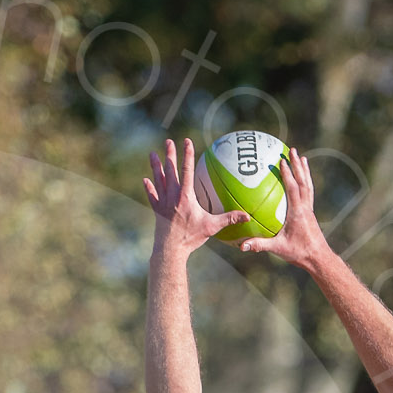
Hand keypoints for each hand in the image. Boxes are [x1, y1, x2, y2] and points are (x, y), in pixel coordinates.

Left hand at [143, 138, 247, 256]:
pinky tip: (145, 180)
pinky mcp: (157, 212)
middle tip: (168, 141)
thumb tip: (247, 215)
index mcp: (185, 197)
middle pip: (170, 171)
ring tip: (152, 154)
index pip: (186, 170)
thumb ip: (229, 219)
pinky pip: (152, 197)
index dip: (187, 155)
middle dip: (169, 154)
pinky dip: (149, 188)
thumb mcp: (212, 227)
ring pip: (158, 181)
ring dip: (155, 167)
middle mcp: (172, 197)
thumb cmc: (190, 238)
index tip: (186, 141)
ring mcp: (163, 204)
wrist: (170, 251)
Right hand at [239, 146, 330, 269]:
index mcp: (298, 213)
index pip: (293, 190)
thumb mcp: (278, 249)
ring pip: (308, 185)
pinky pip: (308, 192)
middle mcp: (306, 207)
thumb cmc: (298, 253)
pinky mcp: (310, 213)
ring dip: (304, 170)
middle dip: (298, 165)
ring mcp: (309, 209)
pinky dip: (306, 181)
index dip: (288, 175)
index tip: (282, 161)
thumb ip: (260, 245)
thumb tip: (242, 245)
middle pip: (303, 181)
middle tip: (293, 150)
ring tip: (301, 157)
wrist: (317, 258)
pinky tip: (302, 178)